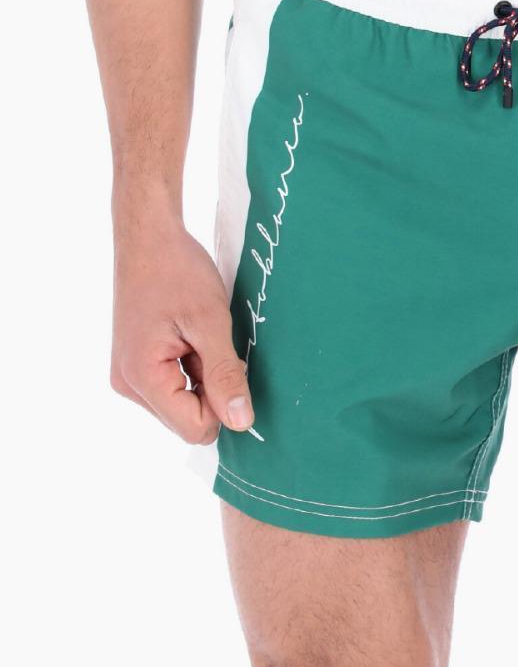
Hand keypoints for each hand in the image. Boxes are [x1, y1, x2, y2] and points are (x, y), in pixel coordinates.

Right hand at [110, 223, 253, 443]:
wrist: (149, 238)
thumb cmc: (178, 272)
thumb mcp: (211, 323)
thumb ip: (225, 375)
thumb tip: (241, 422)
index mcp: (141, 378)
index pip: (194, 428)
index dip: (224, 406)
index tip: (233, 367)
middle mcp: (128, 384)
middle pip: (187, 419)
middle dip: (213, 390)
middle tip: (214, 345)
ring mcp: (129, 375)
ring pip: (183, 403)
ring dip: (204, 377)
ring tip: (202, 337)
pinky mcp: (136, 365)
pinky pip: (175, 386)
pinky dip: (194, 367)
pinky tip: (194, 337)